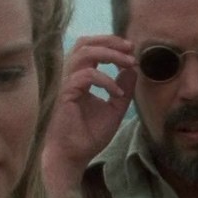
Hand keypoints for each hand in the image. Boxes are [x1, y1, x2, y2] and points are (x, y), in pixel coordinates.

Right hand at [42, 36, 138, 197]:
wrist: (73, 157)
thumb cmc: (88, 136)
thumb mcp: (114, 110)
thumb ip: (124, 89)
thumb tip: (132, 69)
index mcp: (80, 77)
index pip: (91, 49)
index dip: (111, 45)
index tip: (132, 51)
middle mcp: (71, 76)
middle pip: (85, 42)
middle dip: (110, 40)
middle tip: (130, 47)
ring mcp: (66, 83)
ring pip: (84, 52)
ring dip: (109, 53)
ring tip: (128, 63)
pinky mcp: (65, 93)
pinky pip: (87, 75)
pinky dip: (106, 80)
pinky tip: (117, 93)